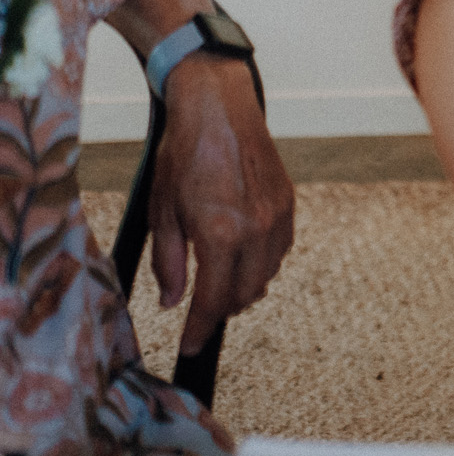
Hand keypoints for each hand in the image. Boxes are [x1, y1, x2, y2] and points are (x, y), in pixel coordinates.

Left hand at [151, 53, 294, 353]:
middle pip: (245, 295)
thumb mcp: (162, 212)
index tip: (189, 346)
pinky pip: (281, 249)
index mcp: (220, 234)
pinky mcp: (288, 202)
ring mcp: (277, 216)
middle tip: (200, 313)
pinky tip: (243, 254)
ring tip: (221, 284)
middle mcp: (256, 229)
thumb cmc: (185, 154)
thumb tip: (172, 300)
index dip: (199, 330)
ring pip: (267, 275)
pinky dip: (263, 263)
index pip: (213, 301)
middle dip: (222, 311)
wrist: (219, 109)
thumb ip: (168, 263)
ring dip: (244, 288)